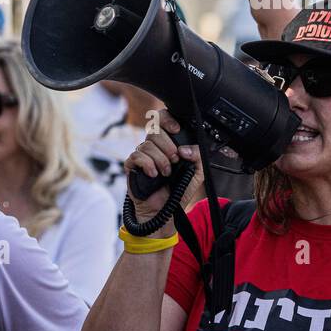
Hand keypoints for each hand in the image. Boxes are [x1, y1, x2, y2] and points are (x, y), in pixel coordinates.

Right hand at [124, 107, 203, 226]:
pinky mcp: (132, 166)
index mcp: (168, 143)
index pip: (162, 120)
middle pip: (154, 130)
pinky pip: (137, 156)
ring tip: (166, 173)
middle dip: (167, 145)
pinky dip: (148, 164)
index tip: (177, 129)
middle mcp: (154, 146)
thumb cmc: (179, 190)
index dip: (167, 119)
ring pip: (147, 144)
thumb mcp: (197, 173)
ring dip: (160, 159)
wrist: (166, 211)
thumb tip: (184, 149)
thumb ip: (198, 157)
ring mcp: (142, 155)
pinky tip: (154, 174)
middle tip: (175, 160)